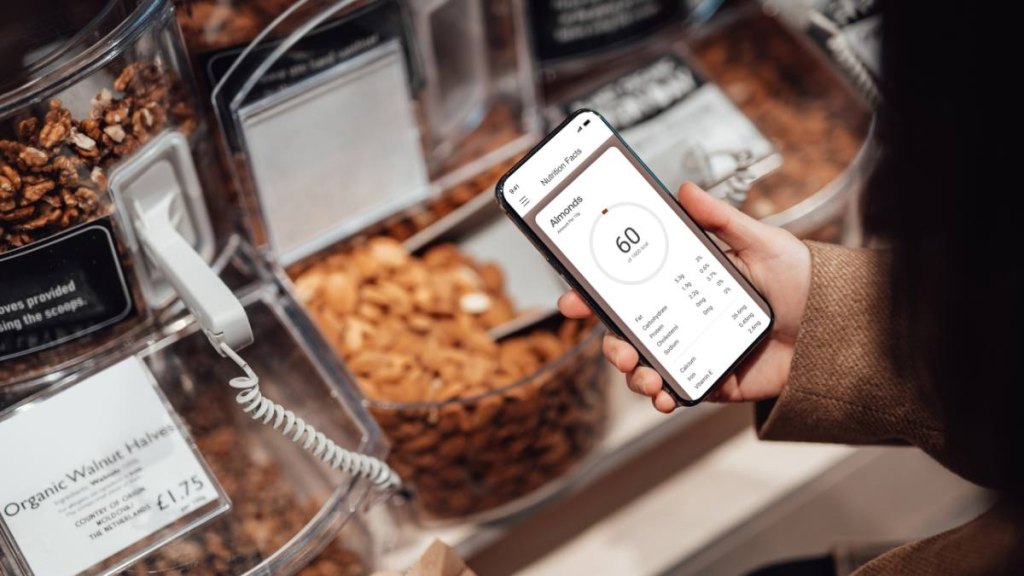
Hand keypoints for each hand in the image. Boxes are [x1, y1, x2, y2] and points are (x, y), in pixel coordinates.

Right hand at [558, 183, 810, 412]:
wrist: (837, 329)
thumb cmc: (802, 281)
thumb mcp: (761, 241)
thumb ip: (722, 219)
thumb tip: (684, 190)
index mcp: (685, 282)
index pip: (630, 285)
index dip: (596, 292)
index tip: (573, 296)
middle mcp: (683, 316)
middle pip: (627, 330)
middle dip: (608, 341)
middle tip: (614, 343)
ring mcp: (693, 350)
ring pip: (642, 363)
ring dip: (630, 371)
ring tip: (640, 371)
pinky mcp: (710, 380)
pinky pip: (673, 390)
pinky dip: (659, 395)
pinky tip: (661, 393)